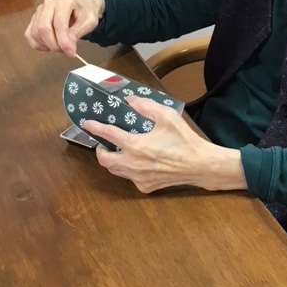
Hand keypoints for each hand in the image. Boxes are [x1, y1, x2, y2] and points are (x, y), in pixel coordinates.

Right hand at [24, 0, 104, 56]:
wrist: (83, 5)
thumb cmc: (86, 11)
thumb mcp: (89, 21)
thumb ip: (78, 33)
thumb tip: (67, 48)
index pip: (59, 23)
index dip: (64, 41)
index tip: (71, 53)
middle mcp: (49, 2)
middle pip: (43, 27)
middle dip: (53, 44)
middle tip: (65, 51)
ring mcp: (40, 9)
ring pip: (35, 32)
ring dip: (47, 45)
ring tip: (60, 47)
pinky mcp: (35, 18)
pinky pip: (30, 34)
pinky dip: (38, 44)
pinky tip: (49, 46)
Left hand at [83, 96, 247, 192]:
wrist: (199, 165)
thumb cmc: (184, 140)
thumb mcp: (167, 116)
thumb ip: (145, 106)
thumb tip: (129, 100)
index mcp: (136, 145)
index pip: (108, 135)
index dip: (95, 127)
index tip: (87, 123)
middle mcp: (133, 164)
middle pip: (104, 160)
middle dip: (100, 151)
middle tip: (103, 143)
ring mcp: (138, 178)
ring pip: (115, 171)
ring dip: (112, 160)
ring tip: (118, 151)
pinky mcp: (145, 186)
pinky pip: (130, 178)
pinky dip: (129, 170)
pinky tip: (139, 162)